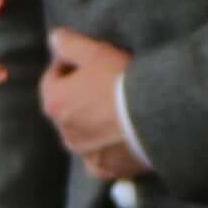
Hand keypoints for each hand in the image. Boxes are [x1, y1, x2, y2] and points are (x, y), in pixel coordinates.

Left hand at [42, 27, 146, 184]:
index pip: (52, 79)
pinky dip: (105, 150)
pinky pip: (99, 160)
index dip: (67, 66)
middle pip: (66, 109)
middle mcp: (62, 132)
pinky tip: (117, 141)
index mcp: (53, 103)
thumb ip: (70, 44)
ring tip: (114, 112)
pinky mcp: (105, 169)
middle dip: (78, 97)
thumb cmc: (121, 80)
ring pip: (81, 135)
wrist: (155, 116)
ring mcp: (83, 154)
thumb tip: (53, 38)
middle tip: (102, 84)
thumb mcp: (96, 52)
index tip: (85, 61)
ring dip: (91, 124)